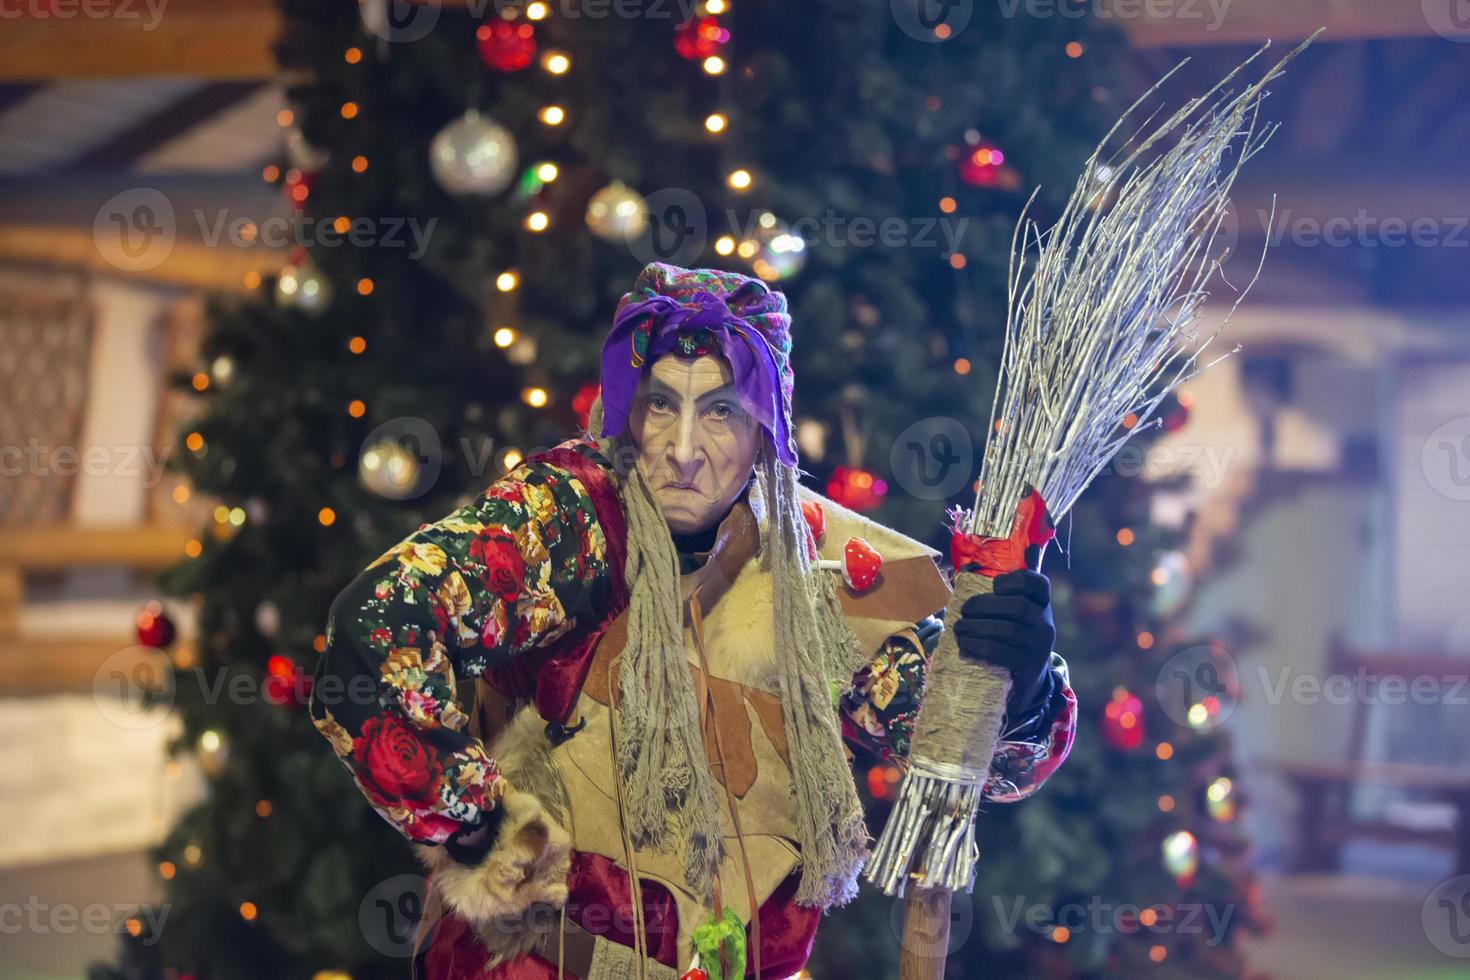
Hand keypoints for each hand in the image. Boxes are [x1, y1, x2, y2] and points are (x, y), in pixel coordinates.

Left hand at [953, 569, 1055, 714]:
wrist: (1028, 681)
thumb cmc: (1014, 641)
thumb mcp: (1018, 618)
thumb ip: (1006, 596)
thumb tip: (980, 570)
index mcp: (1042, 606)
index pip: (1038, 584)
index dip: (1015, 580)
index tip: (994, 586)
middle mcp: (1046, 624)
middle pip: (1017, 606)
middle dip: (984, 605)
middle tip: (963, 610)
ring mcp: (1039, 646)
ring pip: (1007, 629)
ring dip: (976, 626)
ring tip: (959, 628)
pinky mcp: (1027, 666)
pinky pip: (999, 651)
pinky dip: (977, 645)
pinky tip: (964, 643)